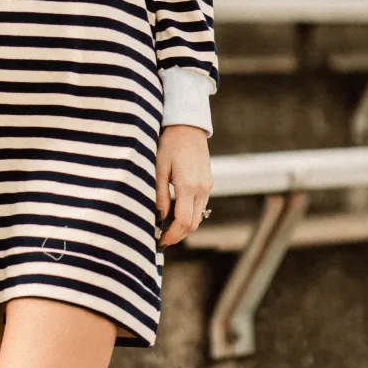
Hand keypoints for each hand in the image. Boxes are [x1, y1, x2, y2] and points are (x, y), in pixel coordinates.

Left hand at [156, 124, 211, 247]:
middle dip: (178, 235)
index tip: (159, 242)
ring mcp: (207, 186)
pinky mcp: (208, 183)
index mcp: (189, 185)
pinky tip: (175, 211)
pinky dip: (189, 213)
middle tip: (161, 238)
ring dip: (184, 225)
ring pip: (198, 216)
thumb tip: (159, 219)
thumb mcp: (159, 168)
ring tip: (166, 227)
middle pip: (193, 224)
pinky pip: (200, 205)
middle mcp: (202, 189)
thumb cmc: (169, 144)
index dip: (172, 236)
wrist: (188, 126)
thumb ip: (160, 195)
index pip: (184, 222)